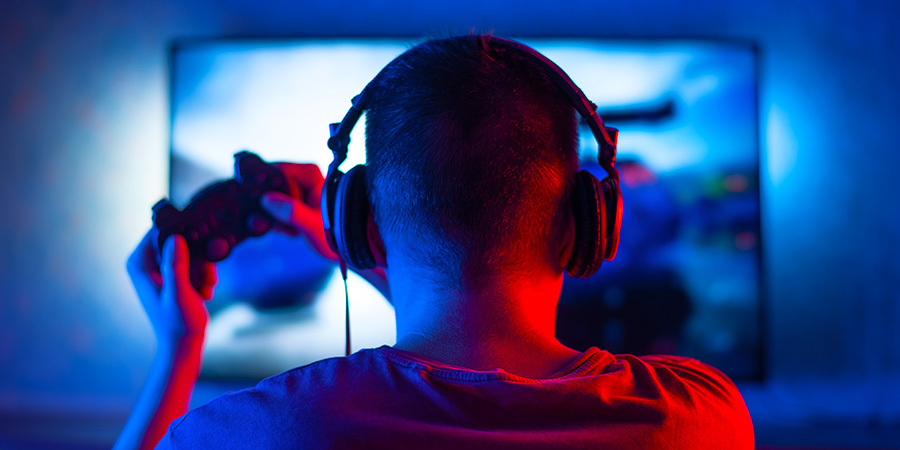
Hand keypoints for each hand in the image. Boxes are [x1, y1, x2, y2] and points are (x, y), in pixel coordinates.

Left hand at [126, 230, 215, 345]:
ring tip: (206, 286)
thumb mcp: (179, 293)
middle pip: (175, 240)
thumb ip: (176, 266)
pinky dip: (202, 275)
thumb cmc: (178, 323)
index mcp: (138, 264)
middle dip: (196, 254)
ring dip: (202, 267)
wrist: (184, 345)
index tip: (199, 242)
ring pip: (188, 251)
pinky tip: (205, 291)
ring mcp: (159, 270)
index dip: (180, 232)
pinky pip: (193, 263)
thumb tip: (175, 238)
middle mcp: (146, 263)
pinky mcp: (173, 276)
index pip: (157, 231)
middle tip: (205, 275)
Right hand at [261, 163, 338, 261]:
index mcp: (309, 172)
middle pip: (271, 187)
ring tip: (295, 231)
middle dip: (275, 210)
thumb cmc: (339, 233)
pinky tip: (295, 232)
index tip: (283, 215)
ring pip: (272, 200)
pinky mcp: (298, 200)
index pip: (275, 174)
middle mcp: (304, 176)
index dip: (273, 195)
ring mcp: (300, 188)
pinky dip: (282, 222)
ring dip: (279, 219)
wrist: (351, 245)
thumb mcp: (314, 226)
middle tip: (291, 227)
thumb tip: (267, 200)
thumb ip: (292, 212)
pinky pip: (278, 208)